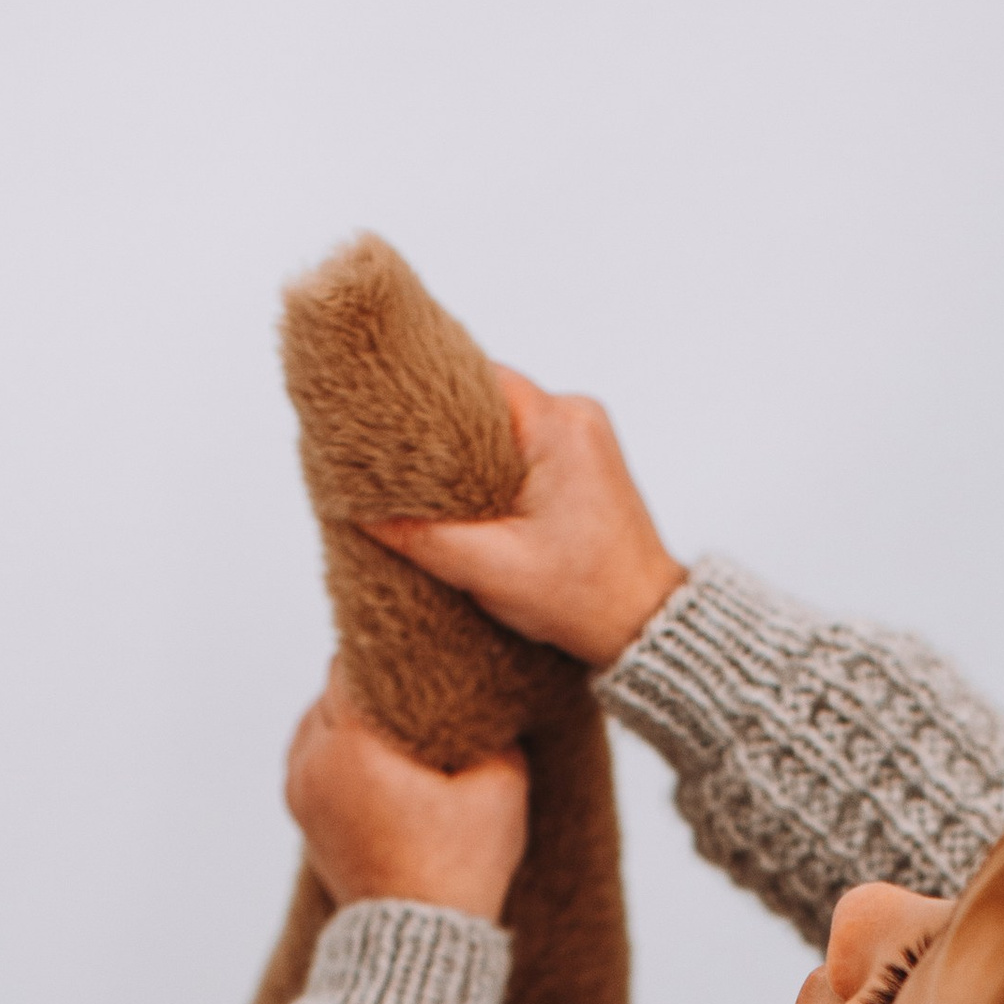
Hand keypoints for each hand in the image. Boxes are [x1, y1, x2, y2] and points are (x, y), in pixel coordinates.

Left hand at [285, 672, 527, 920]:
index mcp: (353, 742)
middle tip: (417, 686)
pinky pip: (314, 760)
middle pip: (334, 690)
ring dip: (353, 721)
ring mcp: (300, 790)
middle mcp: (313, 759)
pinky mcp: (302, 817)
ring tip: (397, 727)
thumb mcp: (501, 789)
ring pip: (319, 724)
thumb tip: (494, 705)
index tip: (421, 649)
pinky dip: (340, 753)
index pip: (356, 661)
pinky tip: (380, 763)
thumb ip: (495, 731)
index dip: (391, 650)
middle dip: (373, 686)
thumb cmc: (458, 871)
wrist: (416, 942)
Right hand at [367, 366, 684, 669]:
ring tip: (428, 482)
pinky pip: (524, 445)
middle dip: (440, 429)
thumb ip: (421, 536)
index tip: (383, 417)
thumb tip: (358, 509)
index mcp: (559, 425)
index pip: (473, 378)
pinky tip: (469, 496)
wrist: (645, 626)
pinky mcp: (585, 463)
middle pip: (486, 399)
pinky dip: (493, 466)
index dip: (423, 396)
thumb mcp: (490, 569)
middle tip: (394, 457)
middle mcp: (577, 416)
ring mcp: (585, 437)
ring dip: (467, 452)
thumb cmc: (585, 598)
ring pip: (503, 425)